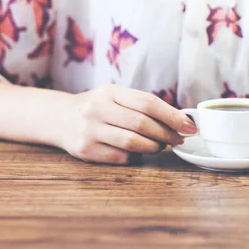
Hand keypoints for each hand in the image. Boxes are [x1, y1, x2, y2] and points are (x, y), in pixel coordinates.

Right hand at [59, 85, 196, 164]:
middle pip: (142, 124)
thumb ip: (142, 105)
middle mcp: (97, 109)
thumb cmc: (98, 108)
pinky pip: (121, 157)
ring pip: (133, 143)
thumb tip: (180, 119)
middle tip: (178, 139)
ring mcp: (90, 130)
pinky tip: (138, 152)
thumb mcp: (115, 97)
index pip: (147, 103)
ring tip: (160, 145)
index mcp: (110, 91)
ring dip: (154, 147)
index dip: (172, 115)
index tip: (189, 126)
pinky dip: (136, 156)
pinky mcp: (86, 150)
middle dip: (167, 134)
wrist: (59, 118)